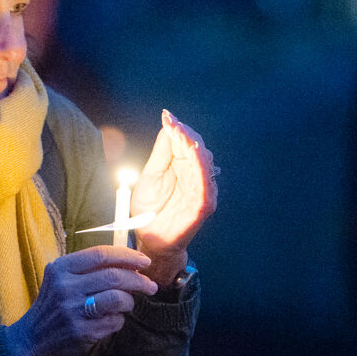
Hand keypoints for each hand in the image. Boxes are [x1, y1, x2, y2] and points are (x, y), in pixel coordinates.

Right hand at [5, 246, 157, 355]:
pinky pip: (114, 322)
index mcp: (60, 268)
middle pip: (114, 276)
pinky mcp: (81, 332)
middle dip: (139, 280)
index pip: (100, 255)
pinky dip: (118, 320)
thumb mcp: (60, 280)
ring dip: (130, 301)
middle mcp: (65, 287)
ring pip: (118, 299)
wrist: (31, 341)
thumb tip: (129, 264)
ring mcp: (73, 310)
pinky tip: (109, 321)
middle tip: (150, 286)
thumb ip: (88, 270)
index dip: (127, 256)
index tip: (145, 262)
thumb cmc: (52, 307)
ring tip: (128, 305)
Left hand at [132, 110, 217, 286]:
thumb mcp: (150, 175)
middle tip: (174, 124)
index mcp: (182, 166)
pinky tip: (197, 160)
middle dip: (187, 135)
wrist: (151, 238)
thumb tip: (168, 123)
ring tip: (184, 136)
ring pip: (204, 165)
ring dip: (195, 149)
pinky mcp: (203, 206)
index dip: (178, 128)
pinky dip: (202, 174)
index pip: (185, 141)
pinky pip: (206, 188)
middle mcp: (195, 175)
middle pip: (198, 149)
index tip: (168, 117)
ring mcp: (201, 190)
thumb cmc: (150, 208)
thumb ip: (162, 152)